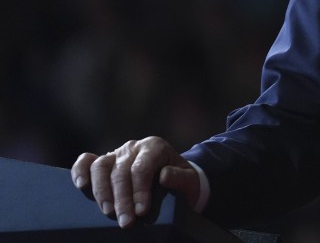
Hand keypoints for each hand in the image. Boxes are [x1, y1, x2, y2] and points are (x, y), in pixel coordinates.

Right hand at [71, 136, 199, 227]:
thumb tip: (164, 176)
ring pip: (101, 166)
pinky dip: (80, 171)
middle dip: (122, 199)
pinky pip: (87, 161)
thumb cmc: (181, 179)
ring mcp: (116, 153)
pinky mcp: (104, 162)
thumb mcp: (189, 179)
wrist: (175, 177)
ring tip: (107, 212)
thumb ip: (181, 177)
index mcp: (154, 147)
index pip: (142, 168)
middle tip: (126, 222)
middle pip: (121, 171)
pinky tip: (81, 186)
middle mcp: (133, 147)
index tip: (141, 212)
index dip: (139, 191)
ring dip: (102, 191)